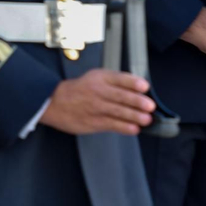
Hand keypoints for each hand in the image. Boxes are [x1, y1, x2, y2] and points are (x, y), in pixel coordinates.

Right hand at [39, 69, 156, 134]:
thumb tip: (139, 87)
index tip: (144, 86)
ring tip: (146, 119)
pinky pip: (110, 125)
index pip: (119, 79)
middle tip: (150, 106)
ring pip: (117, 112)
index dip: (133, 82)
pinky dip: (123, 127)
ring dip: (133, 116)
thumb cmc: (81, 88)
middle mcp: (98, 92)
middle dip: (136, 101)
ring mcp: (95, 108)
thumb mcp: (97, 76)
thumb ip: (116, 80)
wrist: (55, 102)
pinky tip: (134, 129)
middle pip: (120, 96)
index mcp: (101, 78)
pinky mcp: (92, 122)